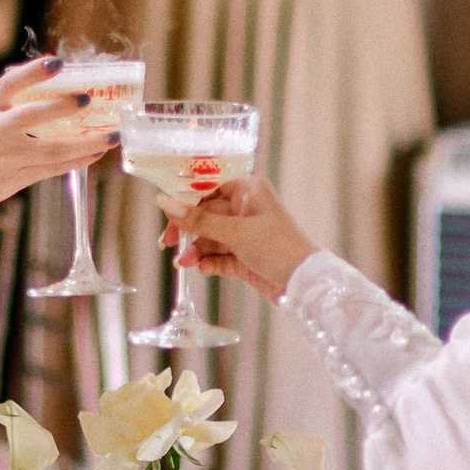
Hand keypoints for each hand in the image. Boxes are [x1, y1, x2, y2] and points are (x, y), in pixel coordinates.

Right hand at [0, 56, 112, 207]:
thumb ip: (11, 102)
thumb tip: (52, 82)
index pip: (9, 83)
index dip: (33, 71)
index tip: (57, 62)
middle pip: (32, 116)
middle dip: (63, 107)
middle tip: (89, 99)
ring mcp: (4, 158)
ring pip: (51, 150)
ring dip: (85, 142)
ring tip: (111, 136)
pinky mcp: (13, 180)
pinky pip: (52, 169)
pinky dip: (76, 161)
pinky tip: (94, 153)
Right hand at [168, 172, 315, 300]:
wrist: (304, 283)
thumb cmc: (277, 246)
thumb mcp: (236, 232)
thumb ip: (199, 220)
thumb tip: (164, 202)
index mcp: (247, 190)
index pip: (208, 186)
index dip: (185, 198)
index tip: (166, 211)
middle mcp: (244, 208)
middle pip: (205, 214)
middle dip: (187, 230)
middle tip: (168, 242)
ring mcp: (244, 233)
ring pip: (209, 237)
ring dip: (196, 250)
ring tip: (185, 263)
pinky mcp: (243, 255)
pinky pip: (218, 255)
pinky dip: (208, 262)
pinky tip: (201, 268)